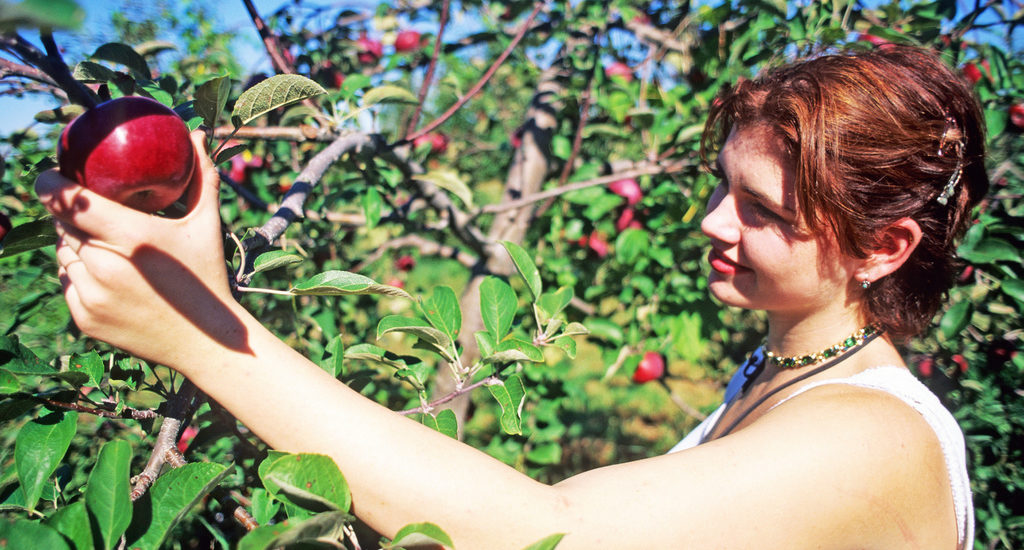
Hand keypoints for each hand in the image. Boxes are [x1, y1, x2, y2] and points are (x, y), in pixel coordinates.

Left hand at [36, 131, 249, 368]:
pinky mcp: (84, 318)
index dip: (50, 184)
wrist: (207, 342)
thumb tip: (199, 135)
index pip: (69, 200)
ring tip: (106, 248)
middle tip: (91, 214)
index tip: (51, 176)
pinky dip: (80, 276)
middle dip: (72, 216)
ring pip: (63, 255)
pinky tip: (109, 278)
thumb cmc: (208, 276)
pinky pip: (67, 283)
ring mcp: (91, 294)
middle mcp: (105, 265)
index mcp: (132, 236)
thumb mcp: (206, 224)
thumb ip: (201, 177)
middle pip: (64, 226)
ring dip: (75, 246)